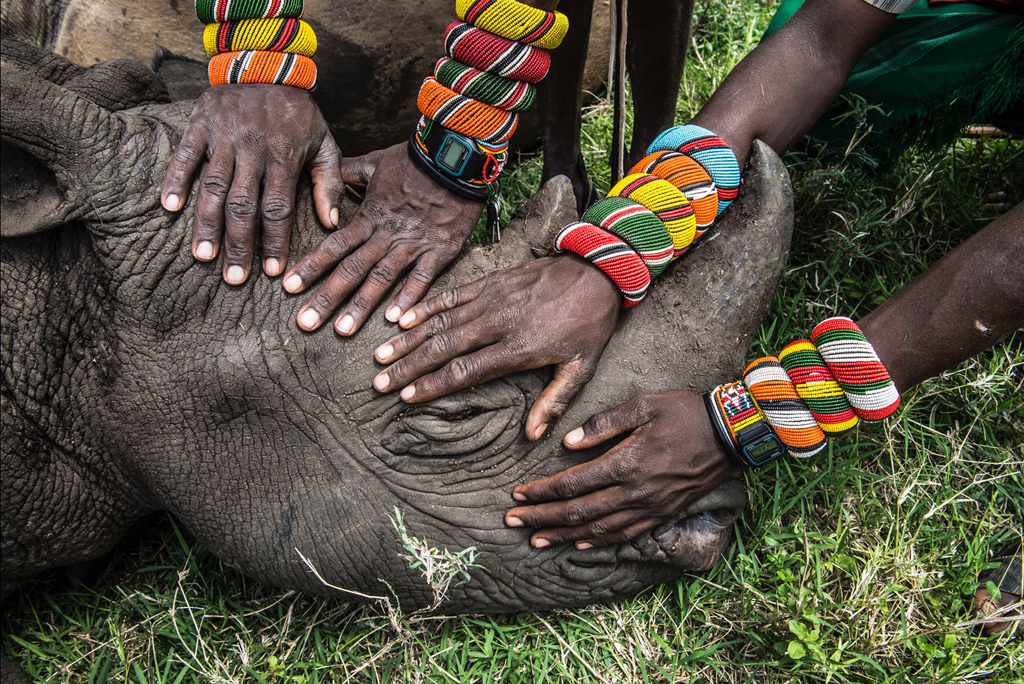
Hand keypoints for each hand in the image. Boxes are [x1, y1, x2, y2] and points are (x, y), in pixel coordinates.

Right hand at [161, 84, 343, 282]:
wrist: (267, 62)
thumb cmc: (298, 112)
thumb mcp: (324, 142)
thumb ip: (328, 183)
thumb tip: (331, 223)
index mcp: (284, 155)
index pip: (278, 207)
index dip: (274, 240)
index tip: (272, 271)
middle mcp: (253, 148)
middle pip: (243, 205)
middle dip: (239, 244)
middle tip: (234, 278)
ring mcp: (224, 135)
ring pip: (213, 186)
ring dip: (206, 223)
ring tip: (203, 256)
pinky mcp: (201, 123)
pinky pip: (185, 155)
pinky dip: (175, 180)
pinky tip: (170, 208)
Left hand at [283, 143, 482, 335]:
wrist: (456, 157)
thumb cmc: (416, 159)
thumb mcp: (376, 162)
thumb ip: (348, 172)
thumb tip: (327, 174)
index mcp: (369, 216)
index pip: (334, 245)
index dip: (310, 267)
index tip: (288, 287)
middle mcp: (386, 235)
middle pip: (351, 270)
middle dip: (326, 297)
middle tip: (305, 323)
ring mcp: (413, 244)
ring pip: (381, 279)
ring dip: (361, 306)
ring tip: (342, 330)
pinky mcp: (440, 250)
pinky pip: (423, 278)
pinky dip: (409, 298)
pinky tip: (396, 321)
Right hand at [372, 255, 620, 438]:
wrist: (598, 271)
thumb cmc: (590, 324)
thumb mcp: (581, 367)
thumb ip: (554, 402)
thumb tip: (533, 436)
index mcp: (519, 348)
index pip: (466, 370)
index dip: (433, 384)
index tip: (407, 396)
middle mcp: (498, 322)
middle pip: (443, 347)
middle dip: (408, 366)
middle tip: (380, 383)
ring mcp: (491, 299)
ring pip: (440, 321)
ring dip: (408, 339)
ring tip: (381, 356)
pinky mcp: (490, 282)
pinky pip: (451, 296)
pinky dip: (425, 307)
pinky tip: (401, 318)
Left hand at [505, 390, 737, 548]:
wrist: (732, 435)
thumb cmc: (686, 413)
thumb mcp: (644, 405)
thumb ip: (603, 424)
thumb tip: (567, 443)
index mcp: (626, 464)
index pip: (573, 484)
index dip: (542, 491)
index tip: (518, 494)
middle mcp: (635, 492)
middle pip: (578, 512)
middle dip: (542, 518)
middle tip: (512, 522)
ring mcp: (650, 508)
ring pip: (598, 529)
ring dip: (563, 536)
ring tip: (536, 540)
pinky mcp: (663, 514)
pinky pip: (625, 535)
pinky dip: (598, 542)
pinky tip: (579, 544)